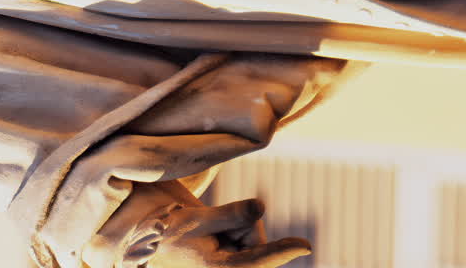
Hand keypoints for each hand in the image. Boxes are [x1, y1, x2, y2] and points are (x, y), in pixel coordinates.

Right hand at [148, 199, 310, 267]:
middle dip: (239, 224)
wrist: (159, 247)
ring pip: (254, 234)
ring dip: (235, 227)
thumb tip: (262, 205)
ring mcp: (240, 265)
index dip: (283, 250)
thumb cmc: (173, 236)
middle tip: (207, 228)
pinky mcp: (243, 259)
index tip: (306, 246)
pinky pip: (250, 236)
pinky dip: (236, 230)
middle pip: (256, 237)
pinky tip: (217, 237)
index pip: (259, 258)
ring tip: (208, 234)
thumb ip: (232, 214)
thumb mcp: (197, 220)